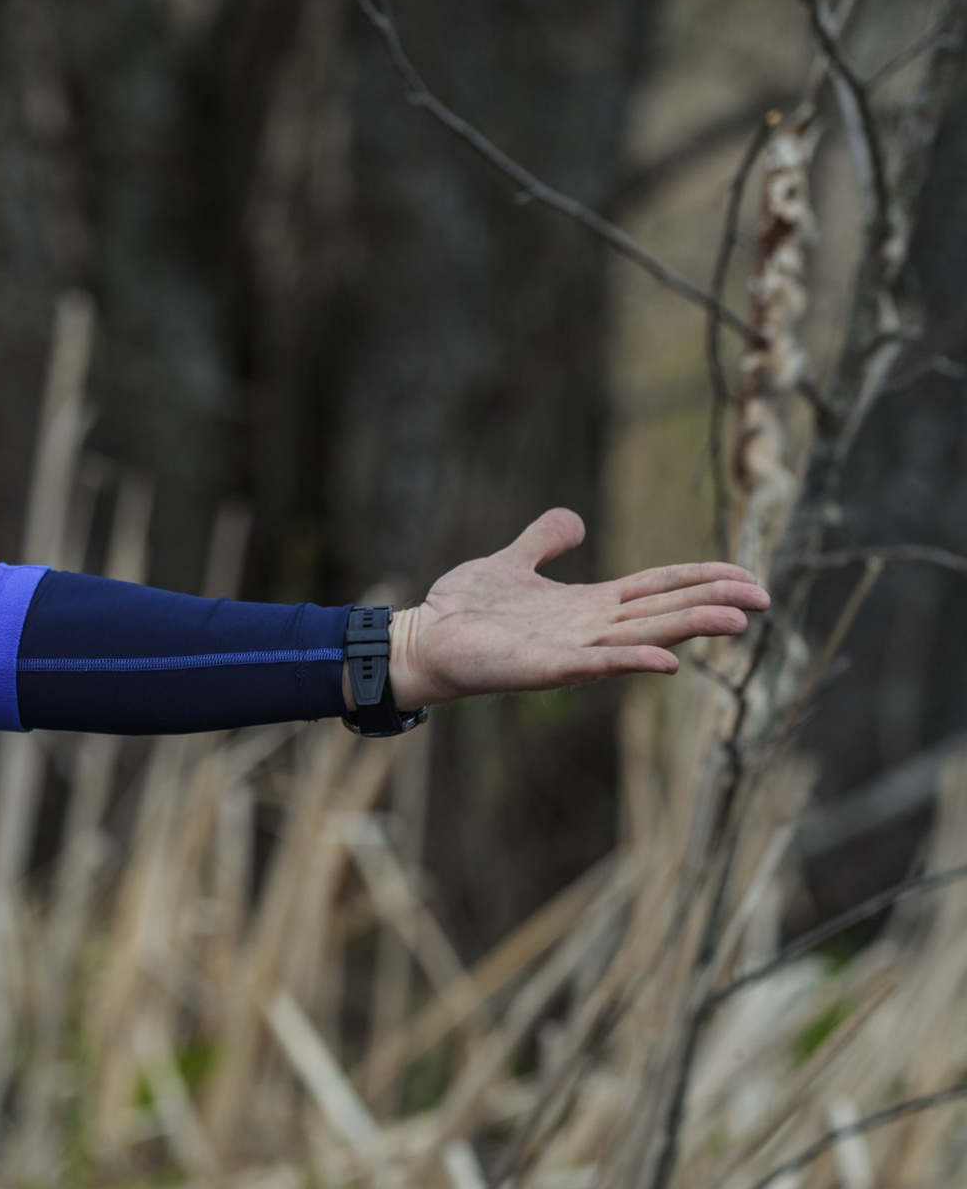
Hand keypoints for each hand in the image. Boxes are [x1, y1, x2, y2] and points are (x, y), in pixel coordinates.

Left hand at [384, 509, 769, 710]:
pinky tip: (667, 661)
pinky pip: (596, 665)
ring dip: (689, 629)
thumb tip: (574, 520)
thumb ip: (544, 540)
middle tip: (765, 599)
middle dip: (714, 603)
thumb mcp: (513, 560)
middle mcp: (591, 628)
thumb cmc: (466, 609)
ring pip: (644, 636)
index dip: (702, 579)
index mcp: (589, 604)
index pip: (659, 587)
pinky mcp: (546, 668)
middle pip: (665, 611)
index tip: (748, 576)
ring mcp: (572, 650)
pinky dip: (631, 662)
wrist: (423, 640)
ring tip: (737, 622)